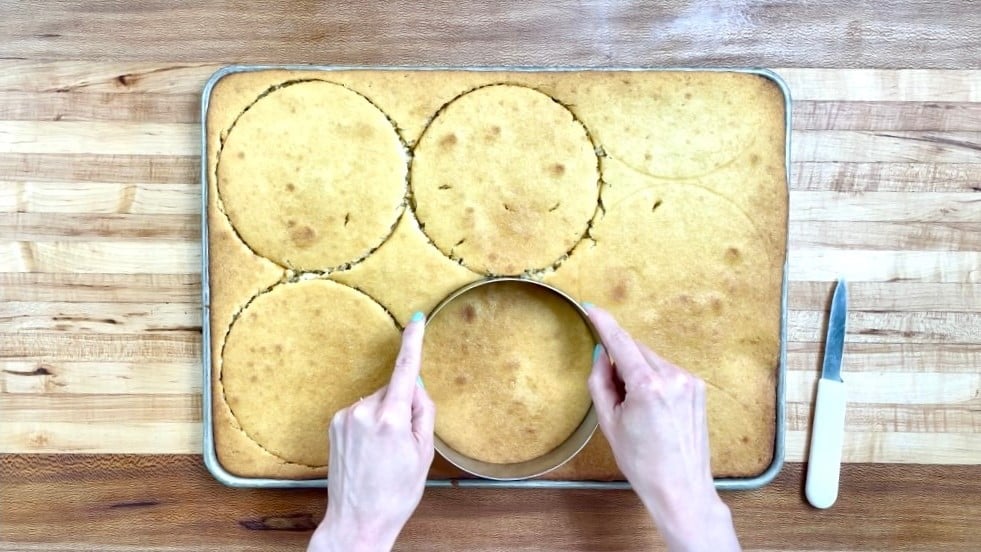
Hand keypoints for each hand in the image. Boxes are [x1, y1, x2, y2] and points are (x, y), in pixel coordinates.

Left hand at [308, 313, 434, 551]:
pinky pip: (361, 412)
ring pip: (376, 402)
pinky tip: (369, 451)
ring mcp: (345, 418)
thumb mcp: (424, 453)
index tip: (416, 320)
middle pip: (392, 391)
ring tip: (383, 453)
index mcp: (390, 419)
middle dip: (402, 406)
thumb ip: (422, 412)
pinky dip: (369, 424)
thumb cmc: (395, 493)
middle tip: (404, 444)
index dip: (413, 342)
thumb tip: (415, 384)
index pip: (405, 370)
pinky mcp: (334, 424)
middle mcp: (363, 412)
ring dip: (384, 417)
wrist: (357, 522)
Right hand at [584, 305, 739, 551]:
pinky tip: (653, 410)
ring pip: (652, 361)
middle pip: (637, 350)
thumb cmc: (642, 462)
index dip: (604, 322)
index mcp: (647, 385)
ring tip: (637, 409)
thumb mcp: (609, 423)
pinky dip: (654, 380)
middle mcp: (672, 377)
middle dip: (621, 360)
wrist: (681, 489)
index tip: (591, 308)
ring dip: (638, 372)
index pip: (621, 342)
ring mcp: (689, 381)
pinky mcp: (698, 388)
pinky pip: (667, 372)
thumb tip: (602, 355)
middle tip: (613, 392)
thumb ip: (600, 383)